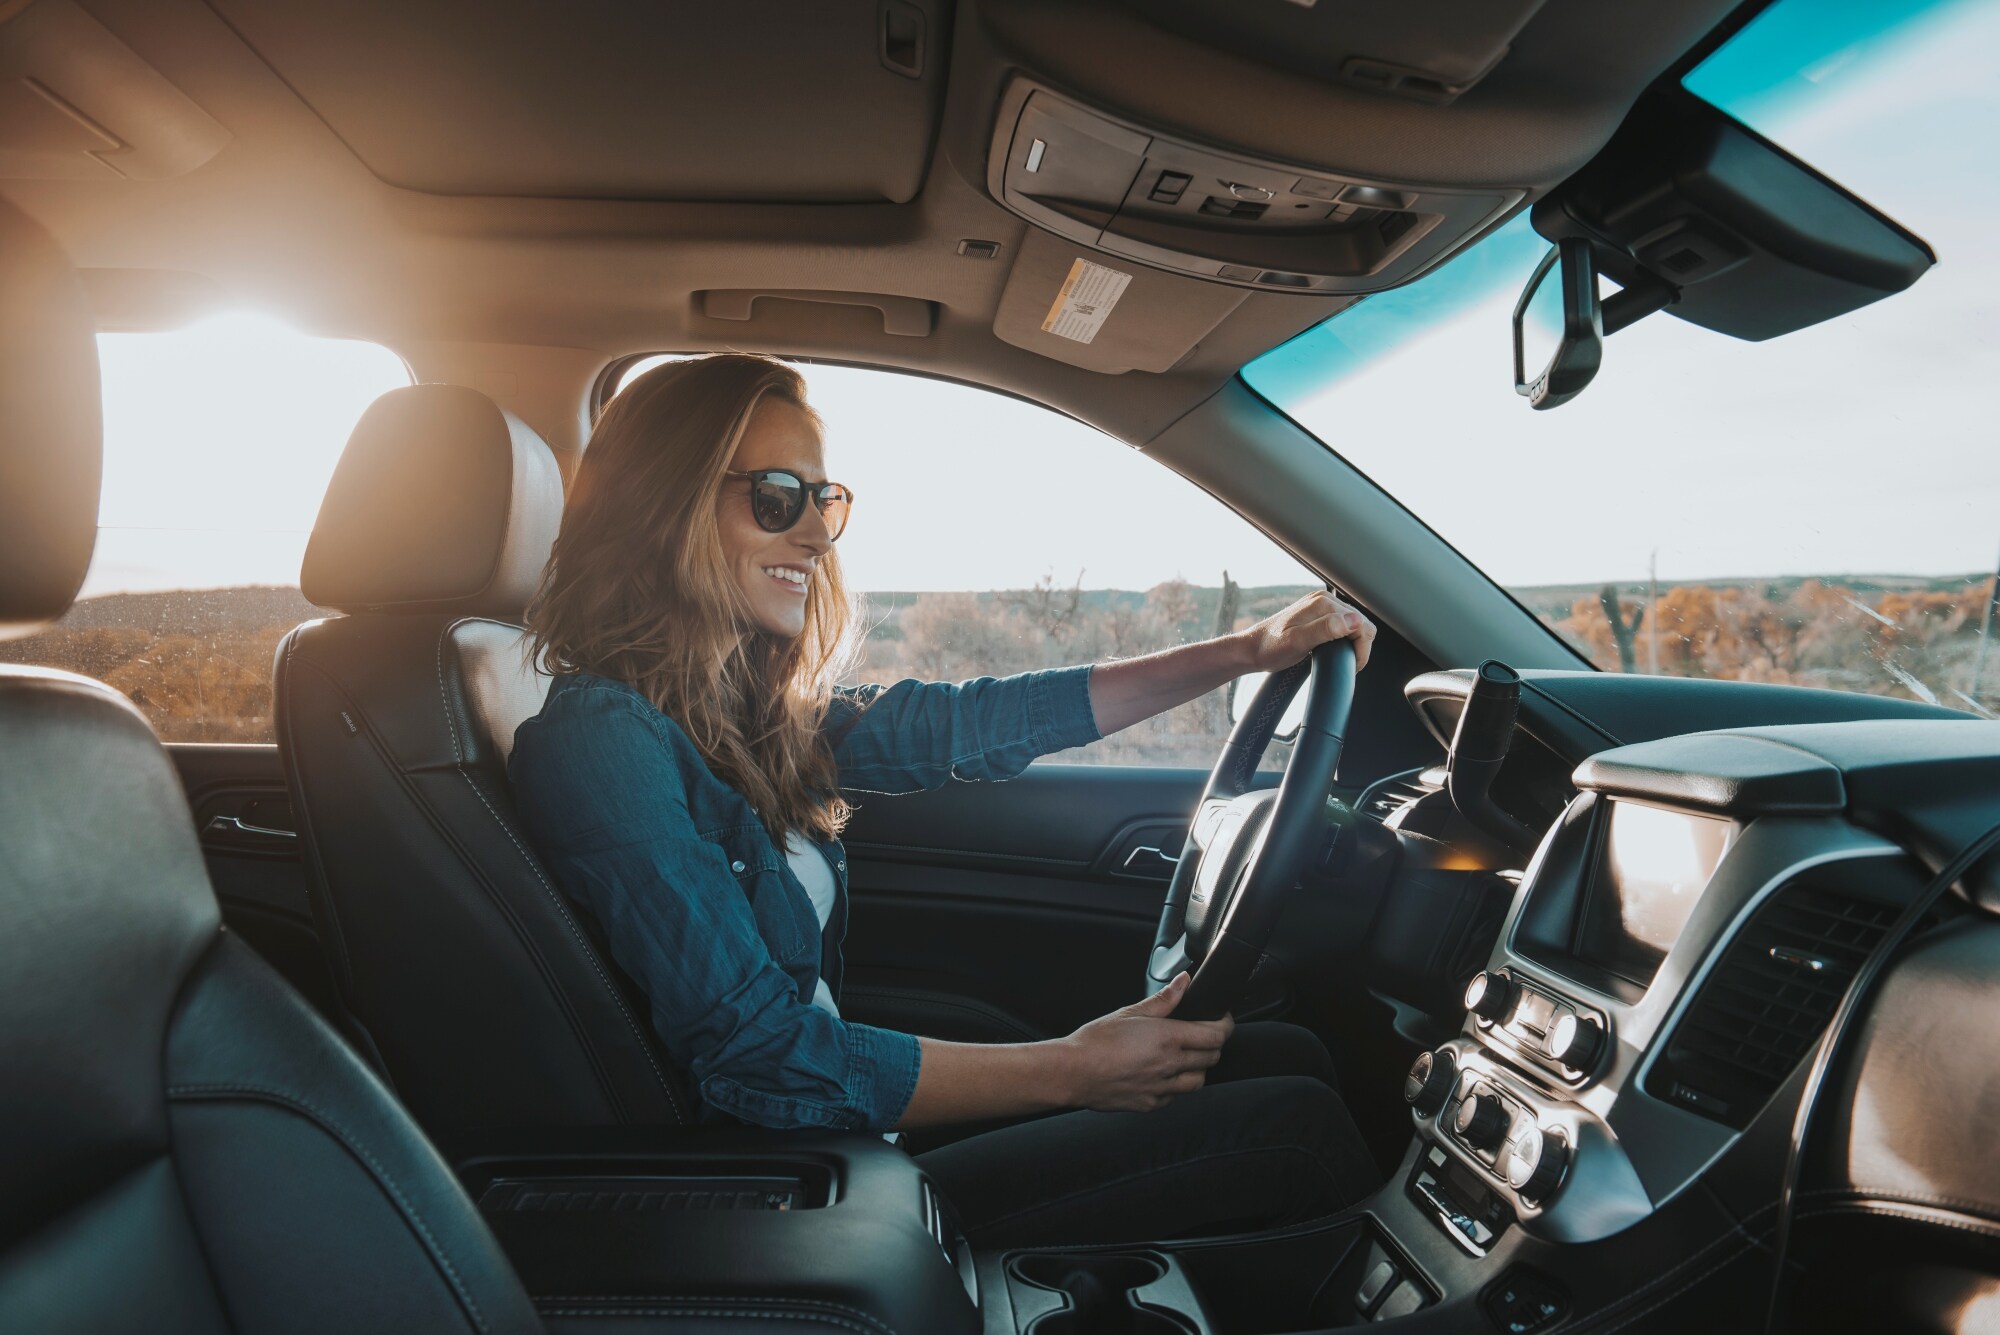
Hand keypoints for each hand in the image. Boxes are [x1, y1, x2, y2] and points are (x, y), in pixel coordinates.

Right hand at [1056, 972, 1233, 1111]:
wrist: (1072, 1072)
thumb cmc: (1095, 1041)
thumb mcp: (1130, 1012)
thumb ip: (1163, 1000)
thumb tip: (1184, 983)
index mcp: (1167, 1038)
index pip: (1215, 1035)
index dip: (1225, 1025)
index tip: (1222, 1020)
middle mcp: (1169, 1065)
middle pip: (1211, 1058)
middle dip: (1213, 1045)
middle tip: (1202, 1035)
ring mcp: (1161, 1087)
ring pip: (1198, 1081)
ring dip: (1198, 1068)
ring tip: (1185, 1057)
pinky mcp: (1151, 1103)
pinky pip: (1176, 1096)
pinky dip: (1176, 1086)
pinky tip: (1163, 1075)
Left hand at [1237, 590, 1374, 672]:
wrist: (1251, 649)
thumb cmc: (1270, 648)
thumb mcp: (1297, 642)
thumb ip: (1326, 629)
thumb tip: (1353, 621)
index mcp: (1323, 603)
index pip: (1362, 624)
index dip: (1361, 649)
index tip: (1352, 665)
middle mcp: (1324, 599)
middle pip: (1361, 622)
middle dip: (1359, 646)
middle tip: (1345, 664)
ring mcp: (1321, 605)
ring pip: (1354, 623)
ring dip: (1352, 642)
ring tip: (1338, 658)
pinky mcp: (1318, 613)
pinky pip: (1343, 623)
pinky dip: (1344, 638)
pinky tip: (1333, 649)